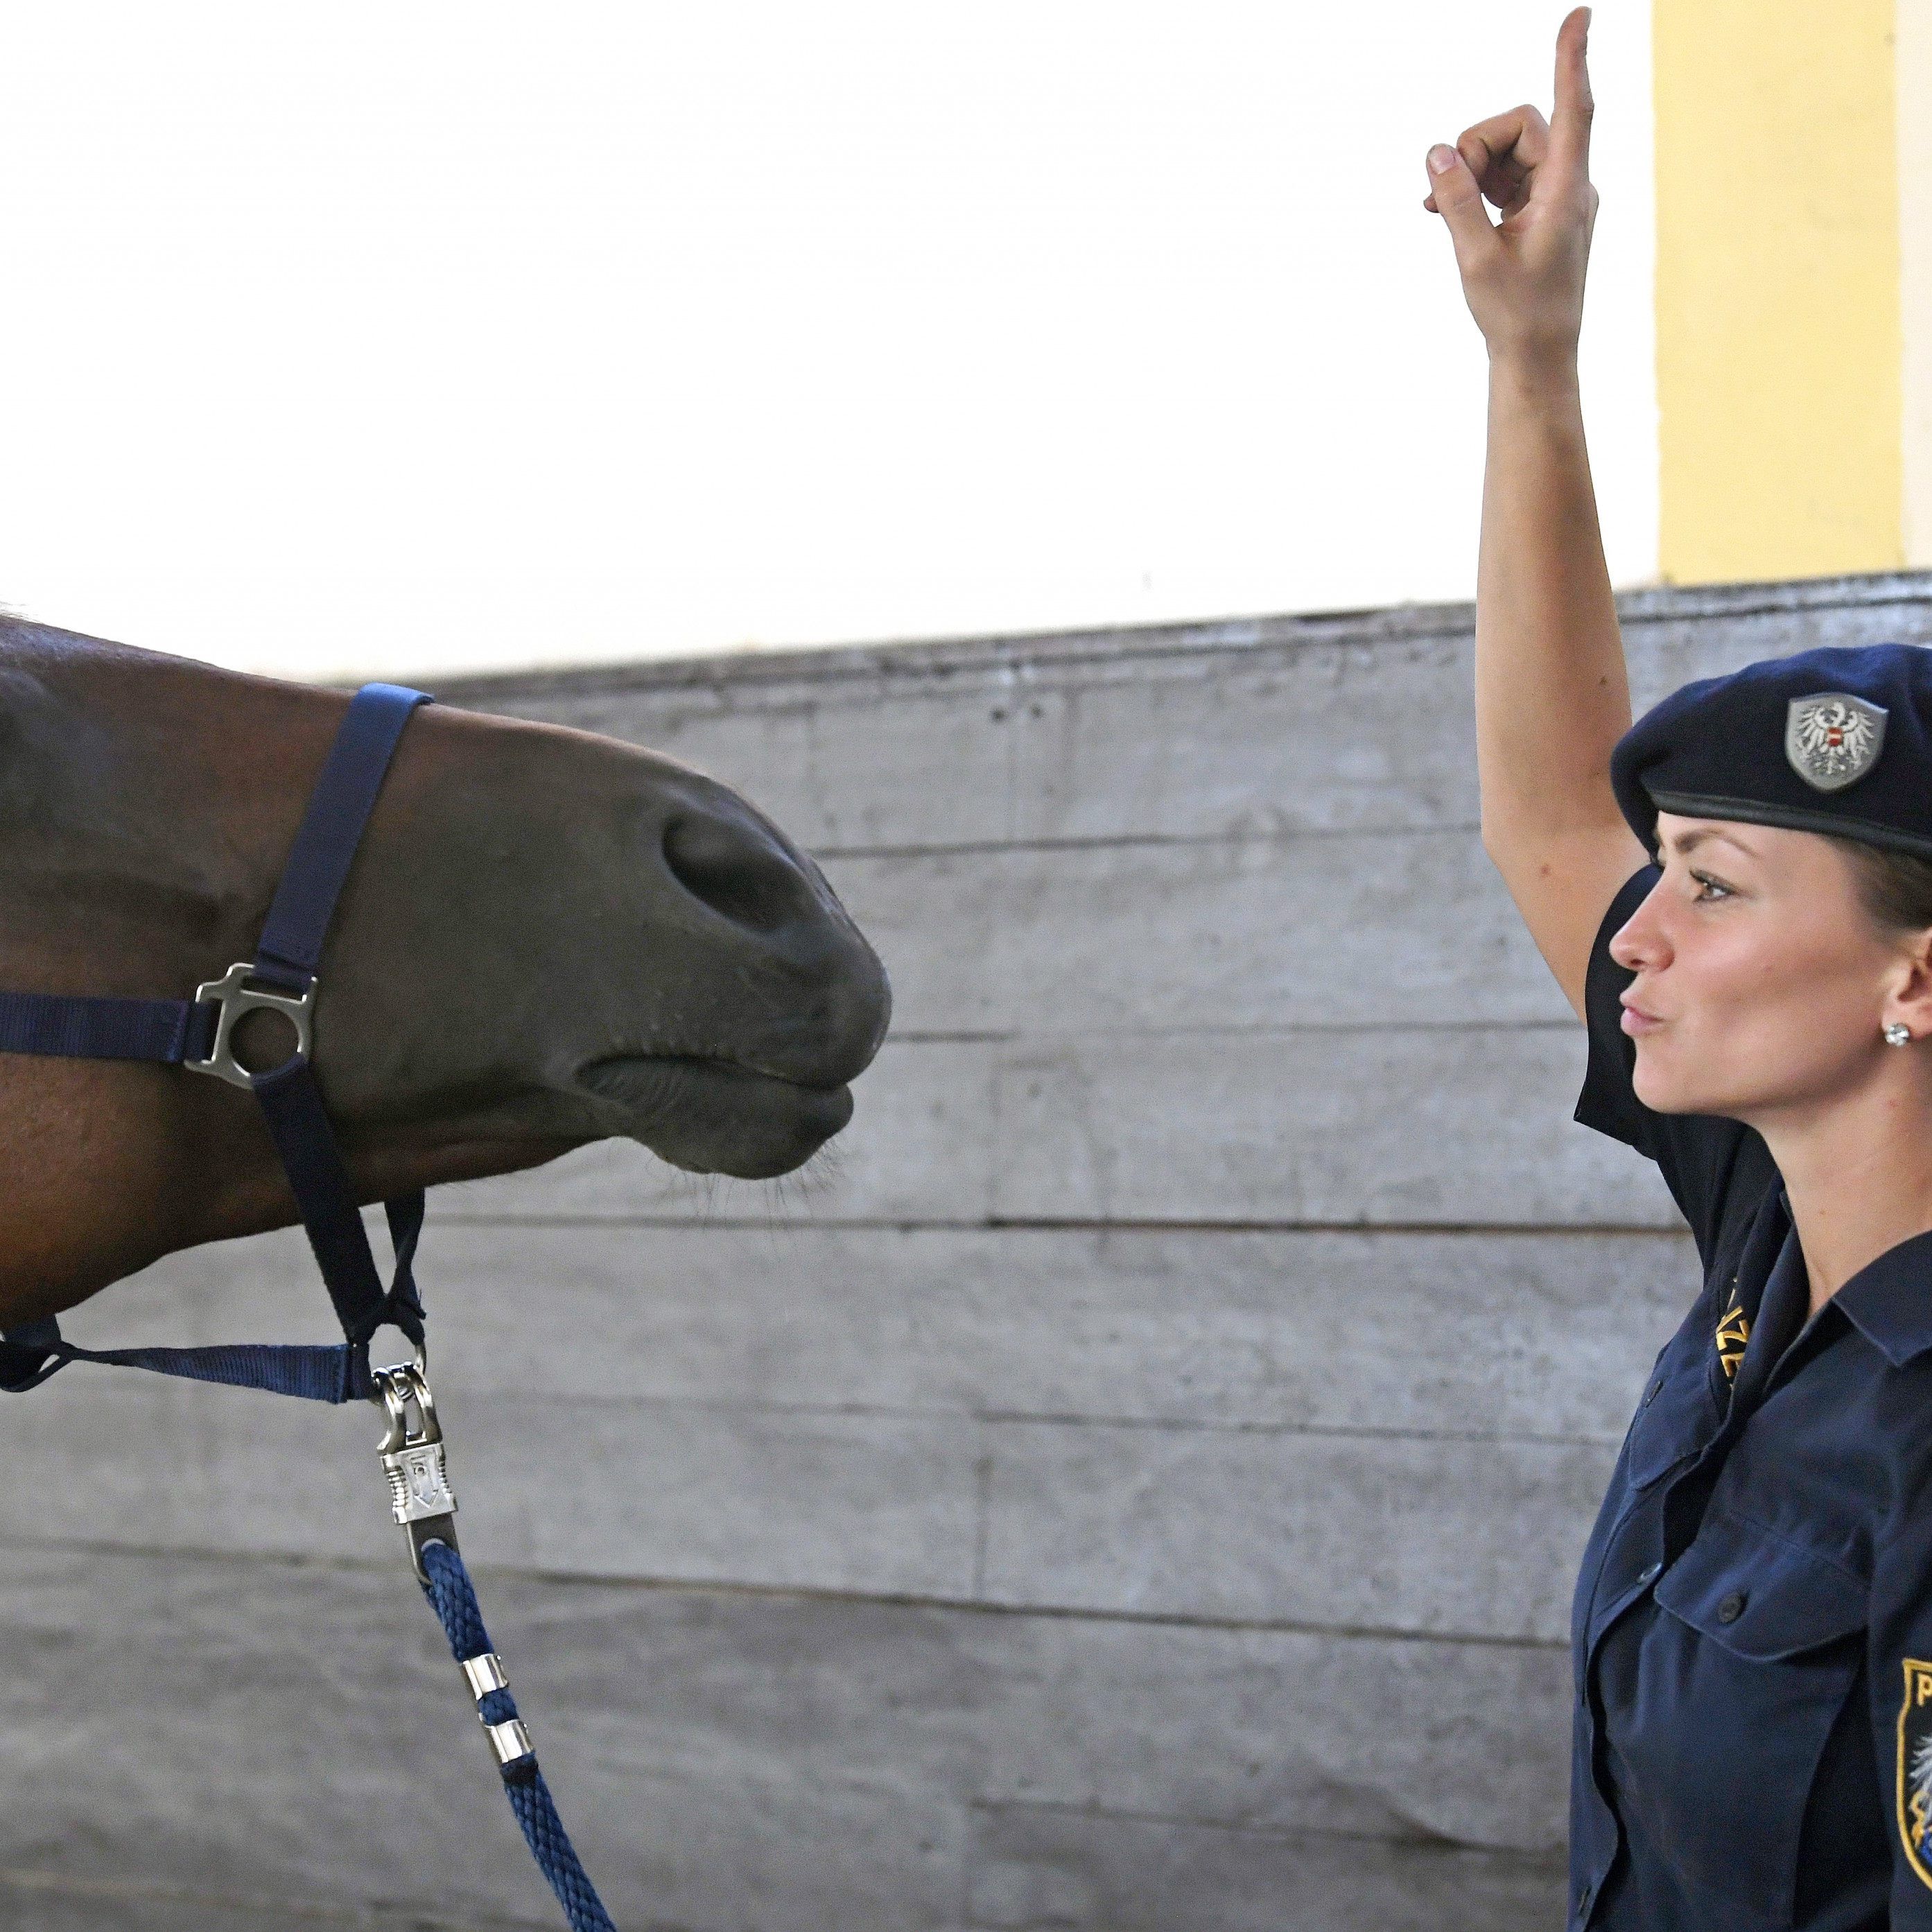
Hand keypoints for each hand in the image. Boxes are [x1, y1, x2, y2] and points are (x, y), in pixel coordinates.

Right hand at [1423, 5, 1597, 367]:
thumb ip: (1456, 200)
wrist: (1537, 358)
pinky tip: (1447, 212)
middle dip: (1476, 149)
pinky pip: (1505, 177)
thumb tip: (1437, 151)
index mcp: (1566, 192)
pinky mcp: (1540, 212)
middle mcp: (1569, 186)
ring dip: (1470, 171)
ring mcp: (1555, 198)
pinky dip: (1475, 187)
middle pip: (1520, 127)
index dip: (1572, 59)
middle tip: (1445, 195)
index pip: (1572, 109)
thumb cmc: (1515, 317)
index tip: (1580, 13)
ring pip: (1508, 151)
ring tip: (1439, 210)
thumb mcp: (1476, 259)